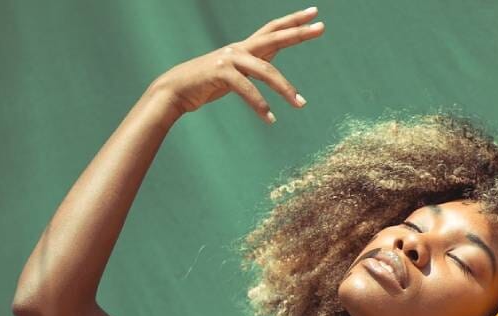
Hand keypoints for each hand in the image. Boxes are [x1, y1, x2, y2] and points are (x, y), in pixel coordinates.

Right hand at [147, 7, 324, 122]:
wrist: (175, 90)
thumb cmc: (206, 84)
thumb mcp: (234, 74)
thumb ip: (252, 67)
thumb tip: (270, 66)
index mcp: (244, 47)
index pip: (273, 30)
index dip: (293, 21)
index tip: (314, 14)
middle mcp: (239, 48)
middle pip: (274, 37)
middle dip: (299, 33)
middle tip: (322, 27)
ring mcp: (229, 58)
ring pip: (266, 71)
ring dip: (285, 89)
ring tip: (301, 105)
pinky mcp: (221, 73)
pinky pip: (247, 90)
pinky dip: (260, 106)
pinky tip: (270, 119)